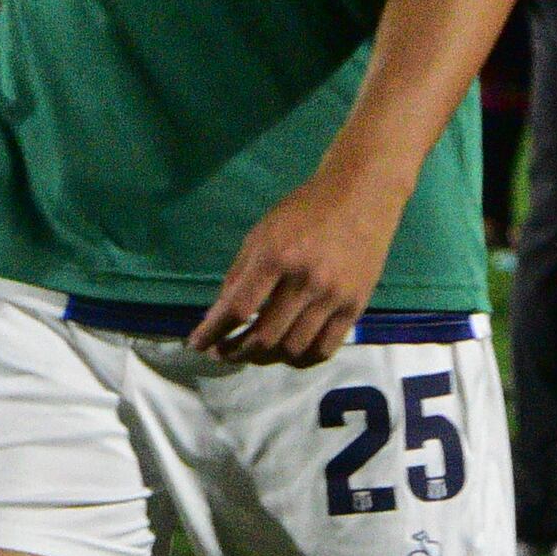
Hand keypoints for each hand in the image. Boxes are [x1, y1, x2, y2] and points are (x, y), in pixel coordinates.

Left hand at [191, 172, 397, 365]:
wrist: (360, 195)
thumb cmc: (303, 211)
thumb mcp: (260, 234)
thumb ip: (238, 276)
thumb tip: (218, 317)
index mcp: (275, 256)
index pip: (238, 308)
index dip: (213, 332)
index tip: (196, 344)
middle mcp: (305, 280)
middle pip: (265, 337)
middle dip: (235, 352)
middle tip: (222, 353)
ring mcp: (334, 297)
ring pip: (293, 349)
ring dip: (265, 359)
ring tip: (251, 353)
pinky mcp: (356, 307)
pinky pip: (324, 349)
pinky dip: (300, 359)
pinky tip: (285, 353)